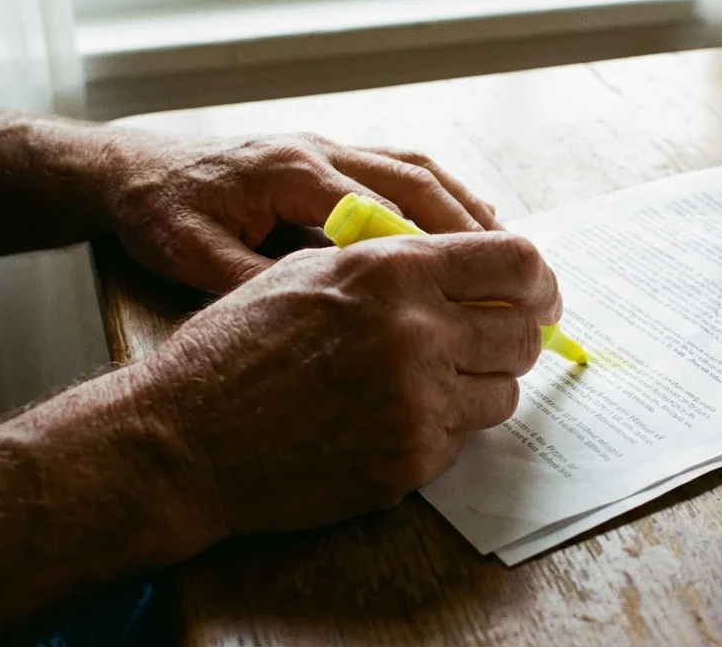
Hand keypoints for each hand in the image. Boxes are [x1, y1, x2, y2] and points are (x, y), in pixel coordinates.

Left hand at [100, 131, 501, 292]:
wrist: (129, 171)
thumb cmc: (159, 215)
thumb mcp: (189, 255)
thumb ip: (251, 279)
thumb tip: (317, 316)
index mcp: (288, 172)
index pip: (378, 204)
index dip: (434, 243)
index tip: (474, 286)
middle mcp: (317, 150)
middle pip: (415, 179)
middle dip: (470, 226)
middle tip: (516, 273)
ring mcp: (327, 148)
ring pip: (416, 169)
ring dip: (465, 208)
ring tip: (509, 254)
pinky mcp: (329, 157)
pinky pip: (400, 170)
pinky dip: (442, 199)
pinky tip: (467, 231)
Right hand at [136, 231, 560, 538]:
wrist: (183, 440)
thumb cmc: (236, 348)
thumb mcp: (310, 272)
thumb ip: (393, 262)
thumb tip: (466, 268)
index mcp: (392, 270)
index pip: (515, 261)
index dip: (537, 279)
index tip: (538, 296)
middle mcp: (415, 331)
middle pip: (523, 331)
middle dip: (516, 336)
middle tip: (495, 342)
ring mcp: (417, 401)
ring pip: (504, 391)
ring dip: (481, 386)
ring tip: (431, 382)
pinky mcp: (410, 461)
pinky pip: (464, 439)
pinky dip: (442, 429)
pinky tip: (391, 419)